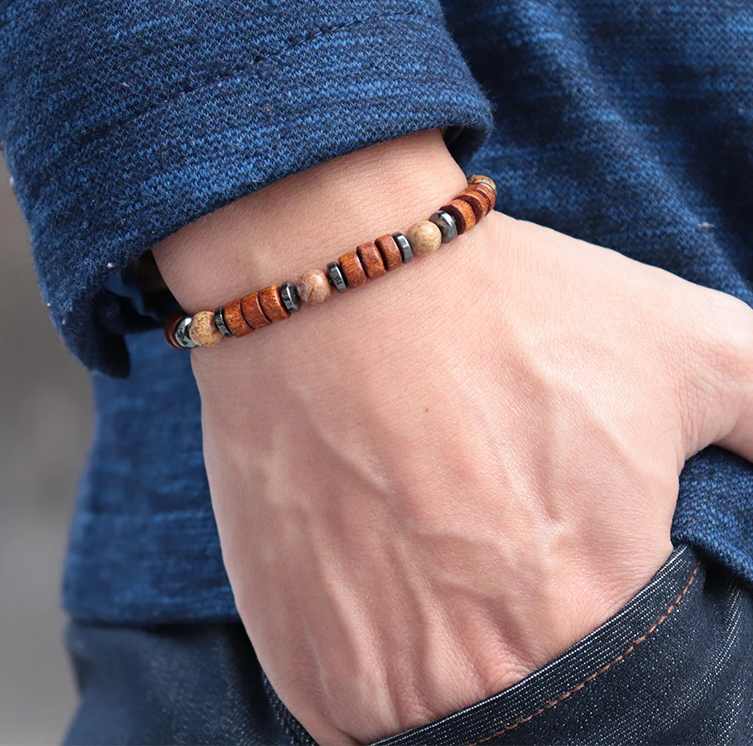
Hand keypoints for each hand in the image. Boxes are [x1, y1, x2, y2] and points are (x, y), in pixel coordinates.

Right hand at [154, 131, 752, 744]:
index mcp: (592, 617)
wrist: (330, 282)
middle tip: (520, 588)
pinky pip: (359, 725)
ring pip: (446, 735)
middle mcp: (478, 675)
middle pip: (541, 725)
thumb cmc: (505, 308)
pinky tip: (392, 599)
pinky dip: (386, 685)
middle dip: (543, 668)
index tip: (595, 609)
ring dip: (461, 683)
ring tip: (453, 590)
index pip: (641, 712)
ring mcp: (372, 678)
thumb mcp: (686, 344)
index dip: (622, 657)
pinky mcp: (297, 655)